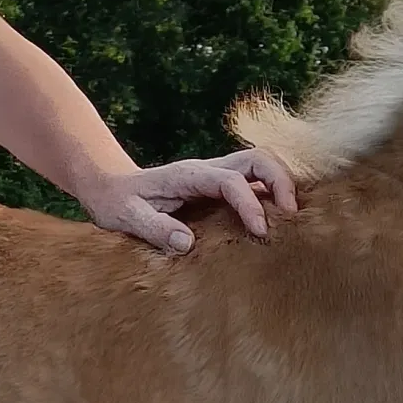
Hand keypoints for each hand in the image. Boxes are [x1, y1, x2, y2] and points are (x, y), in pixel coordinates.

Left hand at [81, 149, 298, 253]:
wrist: (111, 188)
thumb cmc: (117, 202)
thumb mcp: (125, 217)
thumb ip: (154, 229)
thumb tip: (187, 244)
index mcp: (189, 175)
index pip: (231, 181)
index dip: (250, 204)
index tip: (260, 231)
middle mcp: (208, 169)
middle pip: (258, 158)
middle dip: (281, 182)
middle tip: (291, 217)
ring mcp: (217, 175)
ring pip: (262, 165)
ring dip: (282, 185)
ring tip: (291, 219)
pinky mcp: (221, 187)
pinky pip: (255, 182)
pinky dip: (273, 195)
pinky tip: (278, 220)